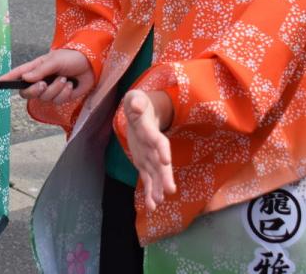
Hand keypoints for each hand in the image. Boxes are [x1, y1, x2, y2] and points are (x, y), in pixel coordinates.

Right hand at [1, 49, 93, 103]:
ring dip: (55, 89)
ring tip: (64, 79)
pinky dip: (64, 93)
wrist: (92, 65)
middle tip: (44, 84)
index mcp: (35, 69)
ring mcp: (50, 89)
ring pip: (44, 98)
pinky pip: (57, 101)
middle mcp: (40, 80)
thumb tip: (25, 78)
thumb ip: (40, 70)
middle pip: (27, 93)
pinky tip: (70, 85)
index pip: (18, 75)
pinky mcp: (61, 97)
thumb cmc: (72, 57)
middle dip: (35, 91)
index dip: (6, 79)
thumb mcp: (55, 60)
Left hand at [121, 90, 175, 211]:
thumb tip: (137, 106)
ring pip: (155, 176)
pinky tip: (152, 206)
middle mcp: (154, 148)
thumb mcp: (135, 99)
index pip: (159, 141)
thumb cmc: (139, 104)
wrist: (143, 114)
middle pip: (161, 163)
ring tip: (157, 205)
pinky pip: (148, 180)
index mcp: (151, 131)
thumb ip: (136, 102)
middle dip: (165, 177)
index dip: (162, 150)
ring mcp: (150, 157)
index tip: (166, 160)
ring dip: (157, 190)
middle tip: (170, 191)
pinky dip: (149, 193)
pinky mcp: (144, 164)